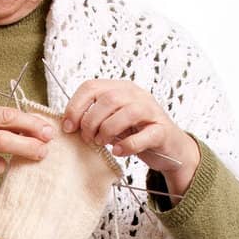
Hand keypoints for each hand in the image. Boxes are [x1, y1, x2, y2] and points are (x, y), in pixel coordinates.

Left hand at [61, 79, 200, 199]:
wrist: (169, 148)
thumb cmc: (137, 133)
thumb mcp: (111, 121)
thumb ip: (94, 118)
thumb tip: (68, 124)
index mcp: (120, 89)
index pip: (91, 87)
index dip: (75, 106)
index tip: (69, 127)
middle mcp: (136, 95)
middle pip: (108, 99)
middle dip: (91, 121)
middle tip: (88, 138)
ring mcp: (151, 111)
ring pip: (126, 113)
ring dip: (108, 130)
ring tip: (102, 143)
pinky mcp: (161, 131)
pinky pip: (144, 136)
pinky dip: (128, 145)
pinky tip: (119, 151)